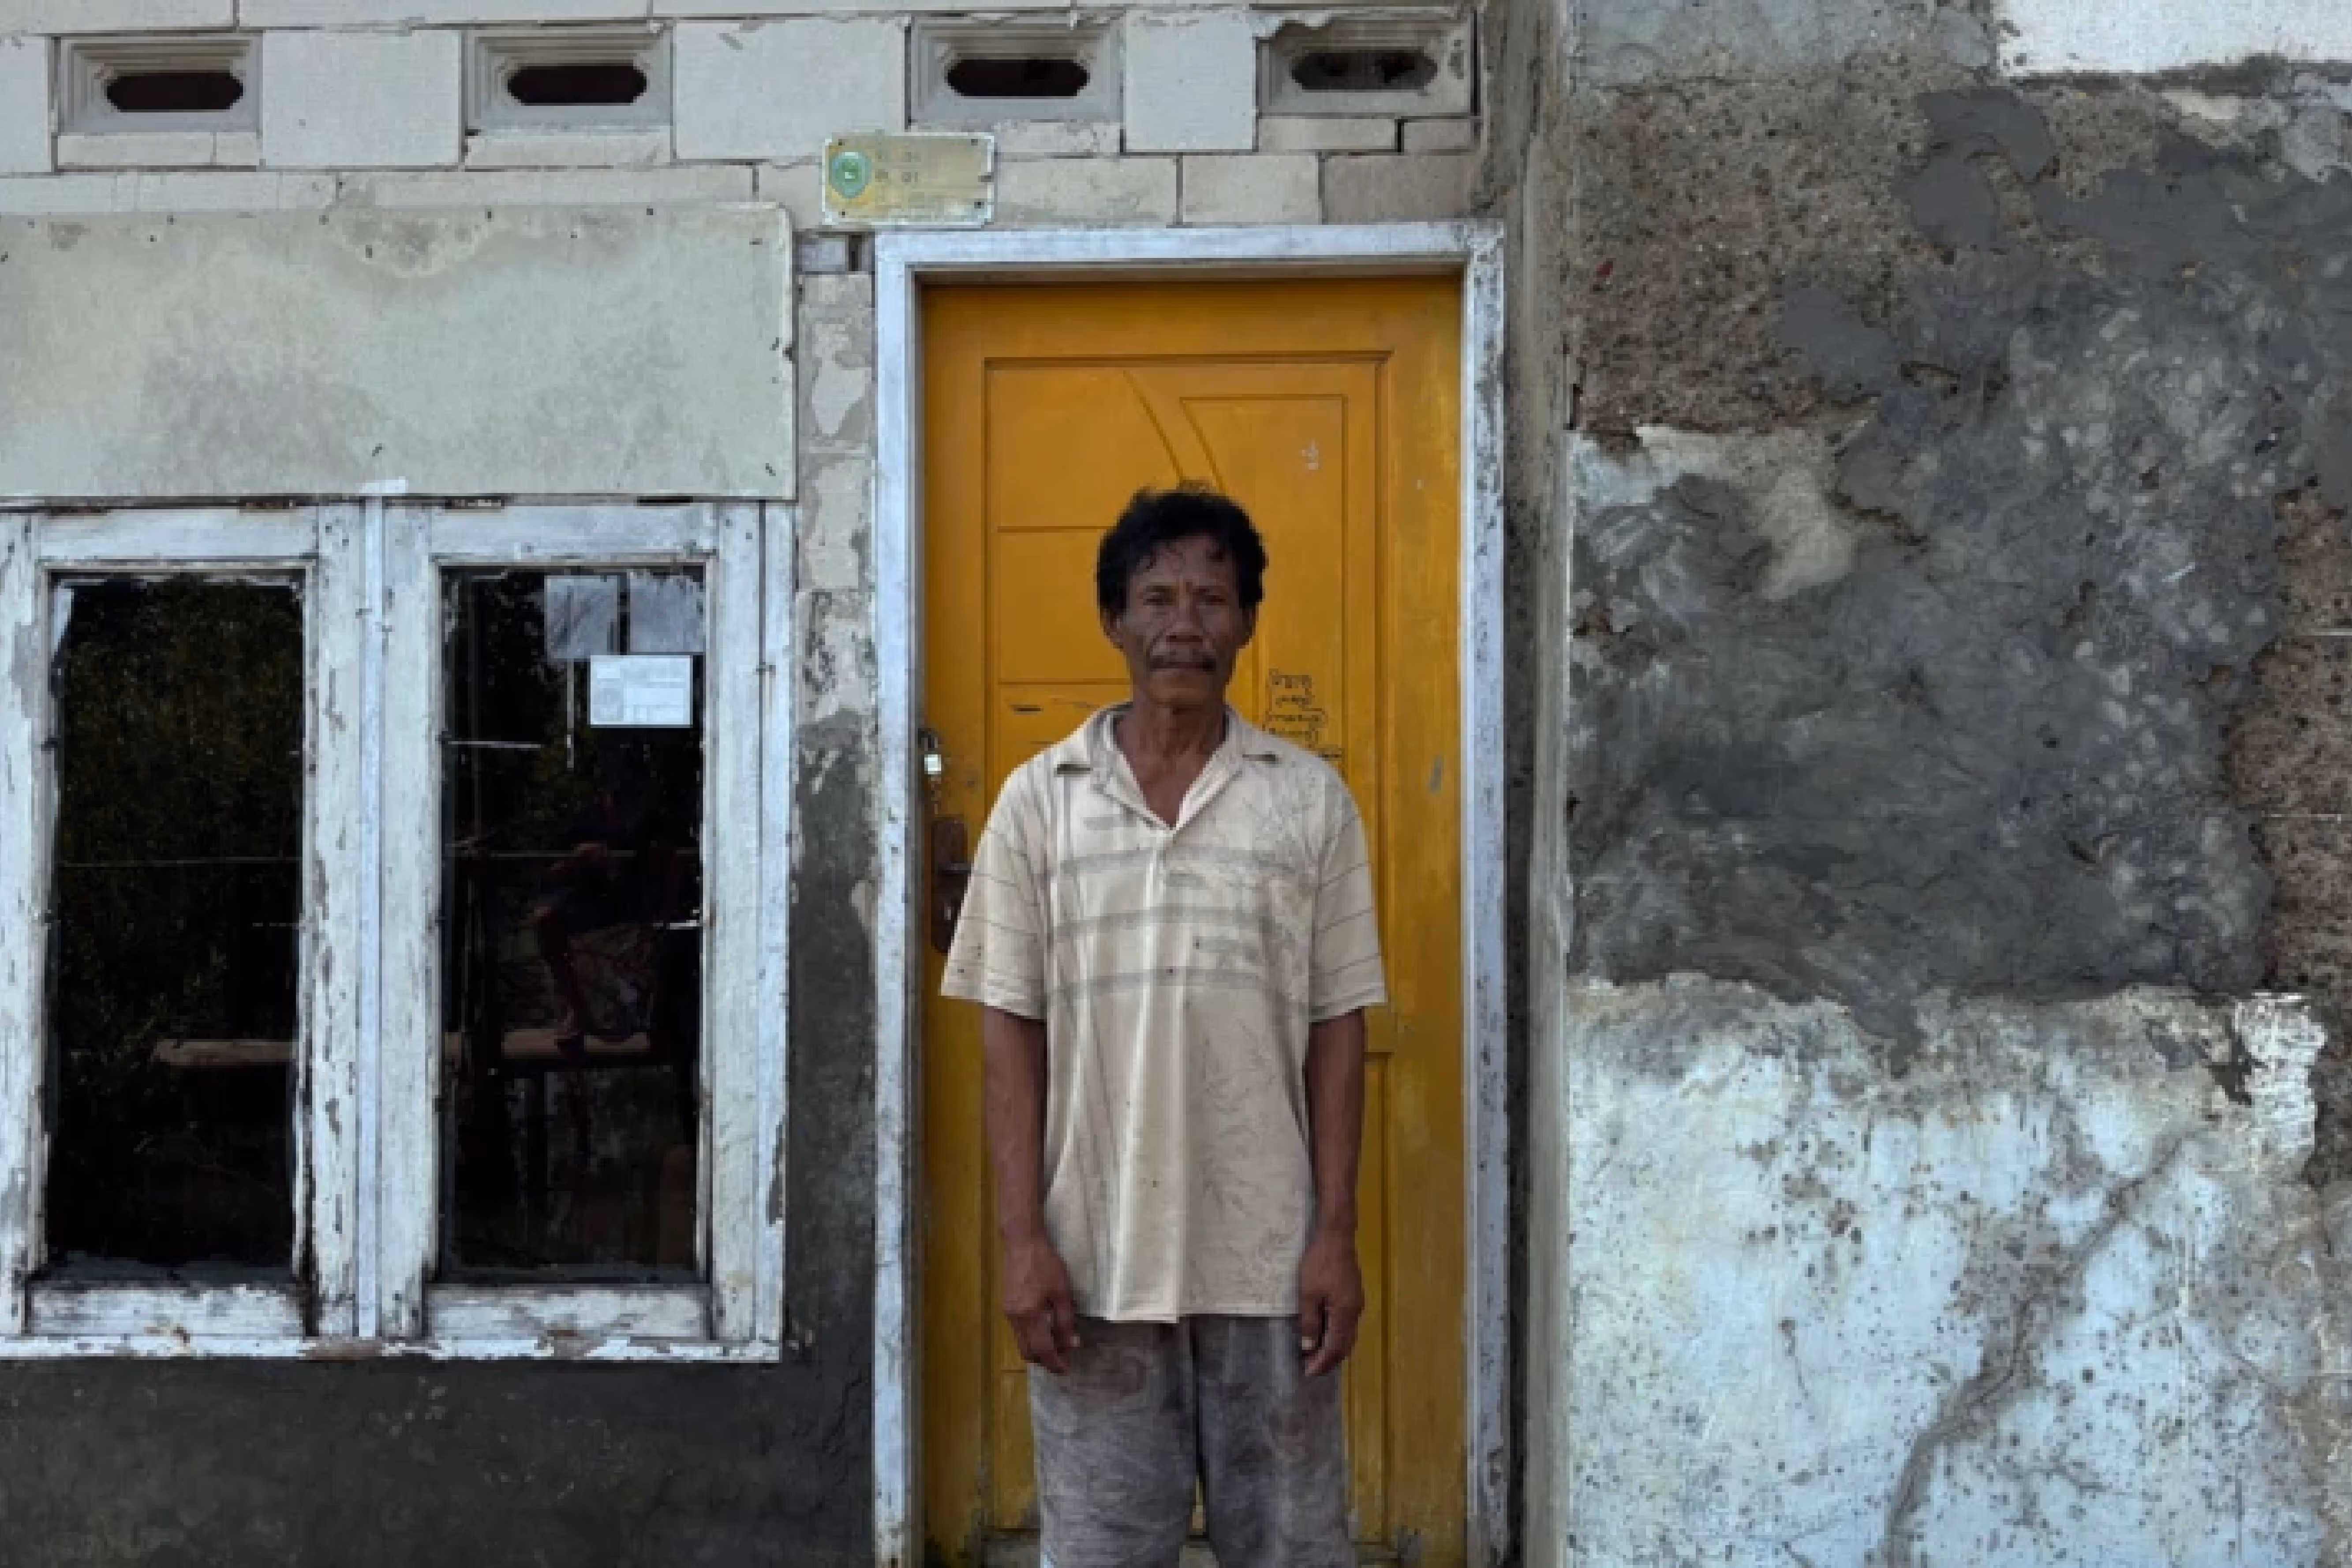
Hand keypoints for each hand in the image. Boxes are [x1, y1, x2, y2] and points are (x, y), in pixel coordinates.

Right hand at [1002, 1231, 1080, 1375]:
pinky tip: (1044, 1329)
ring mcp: (1008, 1312)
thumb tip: (1072, 1344)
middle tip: (1063, 1359)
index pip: (1043, 1350)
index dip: (1055, 1363)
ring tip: (1057, 1344)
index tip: (1067, 1369)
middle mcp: (1015, 1318)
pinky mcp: (1006, 1305)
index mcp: (1030, 1315)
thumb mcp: (1062, 1291)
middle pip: (1028, 1352)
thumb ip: (1066, 1320)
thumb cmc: (1046, 1264)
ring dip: (1038, 1349)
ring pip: (1022, 1343)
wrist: (1022, 1242)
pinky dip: (1031, 1337)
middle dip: (1045, 1360)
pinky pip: (1018, 1331)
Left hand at [1297, 1229, 1363, 1377]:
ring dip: (1332, 1348)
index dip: (1322, 1363)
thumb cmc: (1319, 1263)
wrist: (1336, 1237)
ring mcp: (1356, 1304)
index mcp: (1345, 1313)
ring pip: (1347, 1336)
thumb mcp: (1308, 1294)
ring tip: (1313, 1355)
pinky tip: (1322, 1335)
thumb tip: (1309, 1347)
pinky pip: (1346, 1325)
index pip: (1335, 1348)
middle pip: (1345, 1345)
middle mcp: (1355, 1312)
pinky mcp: (1352, 1296)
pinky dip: (1335, 1335)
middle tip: (1309, 1368)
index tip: (1308, 1373)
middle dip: (1328, 1360)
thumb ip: (1309, 1322)